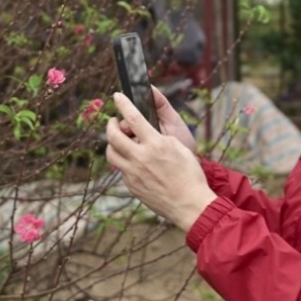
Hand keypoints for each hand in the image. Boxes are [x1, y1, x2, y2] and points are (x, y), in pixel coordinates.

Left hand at [106, 92, 216, 232]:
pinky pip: (121, 169)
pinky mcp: (132, 186)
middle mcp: (140, 157)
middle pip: (113, 135)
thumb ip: (159, 136)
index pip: (133, 118)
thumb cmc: (190, 174)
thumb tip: (144, 130)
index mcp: (155, 144)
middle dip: (111, 124)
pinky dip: (124, 161)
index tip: (116, 95)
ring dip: (112, 143)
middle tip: (114, 121)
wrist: (190, 204)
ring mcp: (133, 173)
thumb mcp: (179, 146)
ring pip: (111, 153)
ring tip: (120, 140)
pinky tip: (134, 161)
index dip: (123, 104)